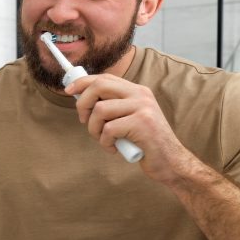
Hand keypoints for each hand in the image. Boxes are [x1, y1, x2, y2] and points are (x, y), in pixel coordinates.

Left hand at [65, 73, 192, 182]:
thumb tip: (82, 98)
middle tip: (83, 120)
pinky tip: (115, 149)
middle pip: (99, 86)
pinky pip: (108, 130)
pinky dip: (105, 143)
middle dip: (83, 103)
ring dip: (94, 129)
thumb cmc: (144, 142)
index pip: (105, 77)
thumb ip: (112, 107)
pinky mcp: (142, 123)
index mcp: (137, 91)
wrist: (170, 161)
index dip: (83, 82)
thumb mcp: (129, 118)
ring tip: (104, 140)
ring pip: (100, 110)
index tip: (69, 91)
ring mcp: (143, 108)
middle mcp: (141, 95)